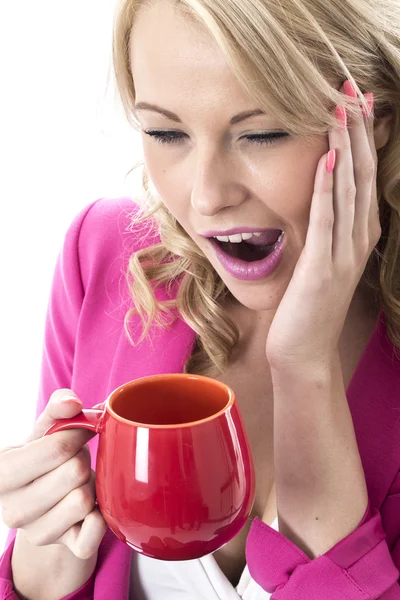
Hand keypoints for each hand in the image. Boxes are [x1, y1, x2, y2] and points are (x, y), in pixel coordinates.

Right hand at [0, 389, 106, 559]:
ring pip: (84, 500)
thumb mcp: (44, 431)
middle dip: (82, 460)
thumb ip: (57, 408)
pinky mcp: (64, 548)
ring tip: (79, 483)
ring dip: (91, 485)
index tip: (79, 433)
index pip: (57, 448)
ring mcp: (37, 534)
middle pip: (75, 473)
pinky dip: (100, 517)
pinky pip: (92, 536)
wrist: (47, 502)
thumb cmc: (45, 459)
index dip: (78, 434)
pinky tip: (92, 507)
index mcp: (2, 474)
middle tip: (75, 462)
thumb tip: (72, 402)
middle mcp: (12, 510)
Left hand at [265, 80, 378, 367]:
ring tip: (340, 107)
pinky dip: (327, 185)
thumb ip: (324, 229)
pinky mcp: (323, 267)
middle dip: (357, 128)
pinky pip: (326, 218)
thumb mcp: (320, 261)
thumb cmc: (307, 307)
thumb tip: (317, 195)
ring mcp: (344, 253)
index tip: (355, 101)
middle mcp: (358, 240)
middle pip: (361, 173)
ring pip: (348, 189)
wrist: (303, 351)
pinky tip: (327, 156)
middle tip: (350, 87)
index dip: (361, 137)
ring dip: (345, 145)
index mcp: (357, 236)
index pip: (362, 176)